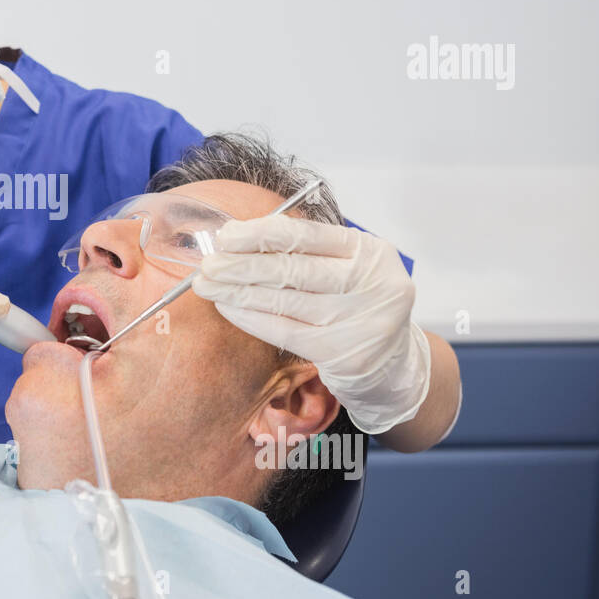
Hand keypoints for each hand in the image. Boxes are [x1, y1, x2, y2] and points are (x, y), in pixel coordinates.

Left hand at [191, 215, 430, 433]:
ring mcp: (360, 320)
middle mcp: (372, 283)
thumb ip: (303, 251)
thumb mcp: (345, 268)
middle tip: (208, 263)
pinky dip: (251, 318)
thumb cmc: (356, 305)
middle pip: (293, 268)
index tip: (227, 235)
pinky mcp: (343, 353)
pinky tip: (228, 307)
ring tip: (207, 284)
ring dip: (238, 291)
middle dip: (242, 265)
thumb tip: (237, 236)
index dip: (261, 234)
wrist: (391, 364)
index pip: (307, 235)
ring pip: (285, 301)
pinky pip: (284, 331)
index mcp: (370, 251)